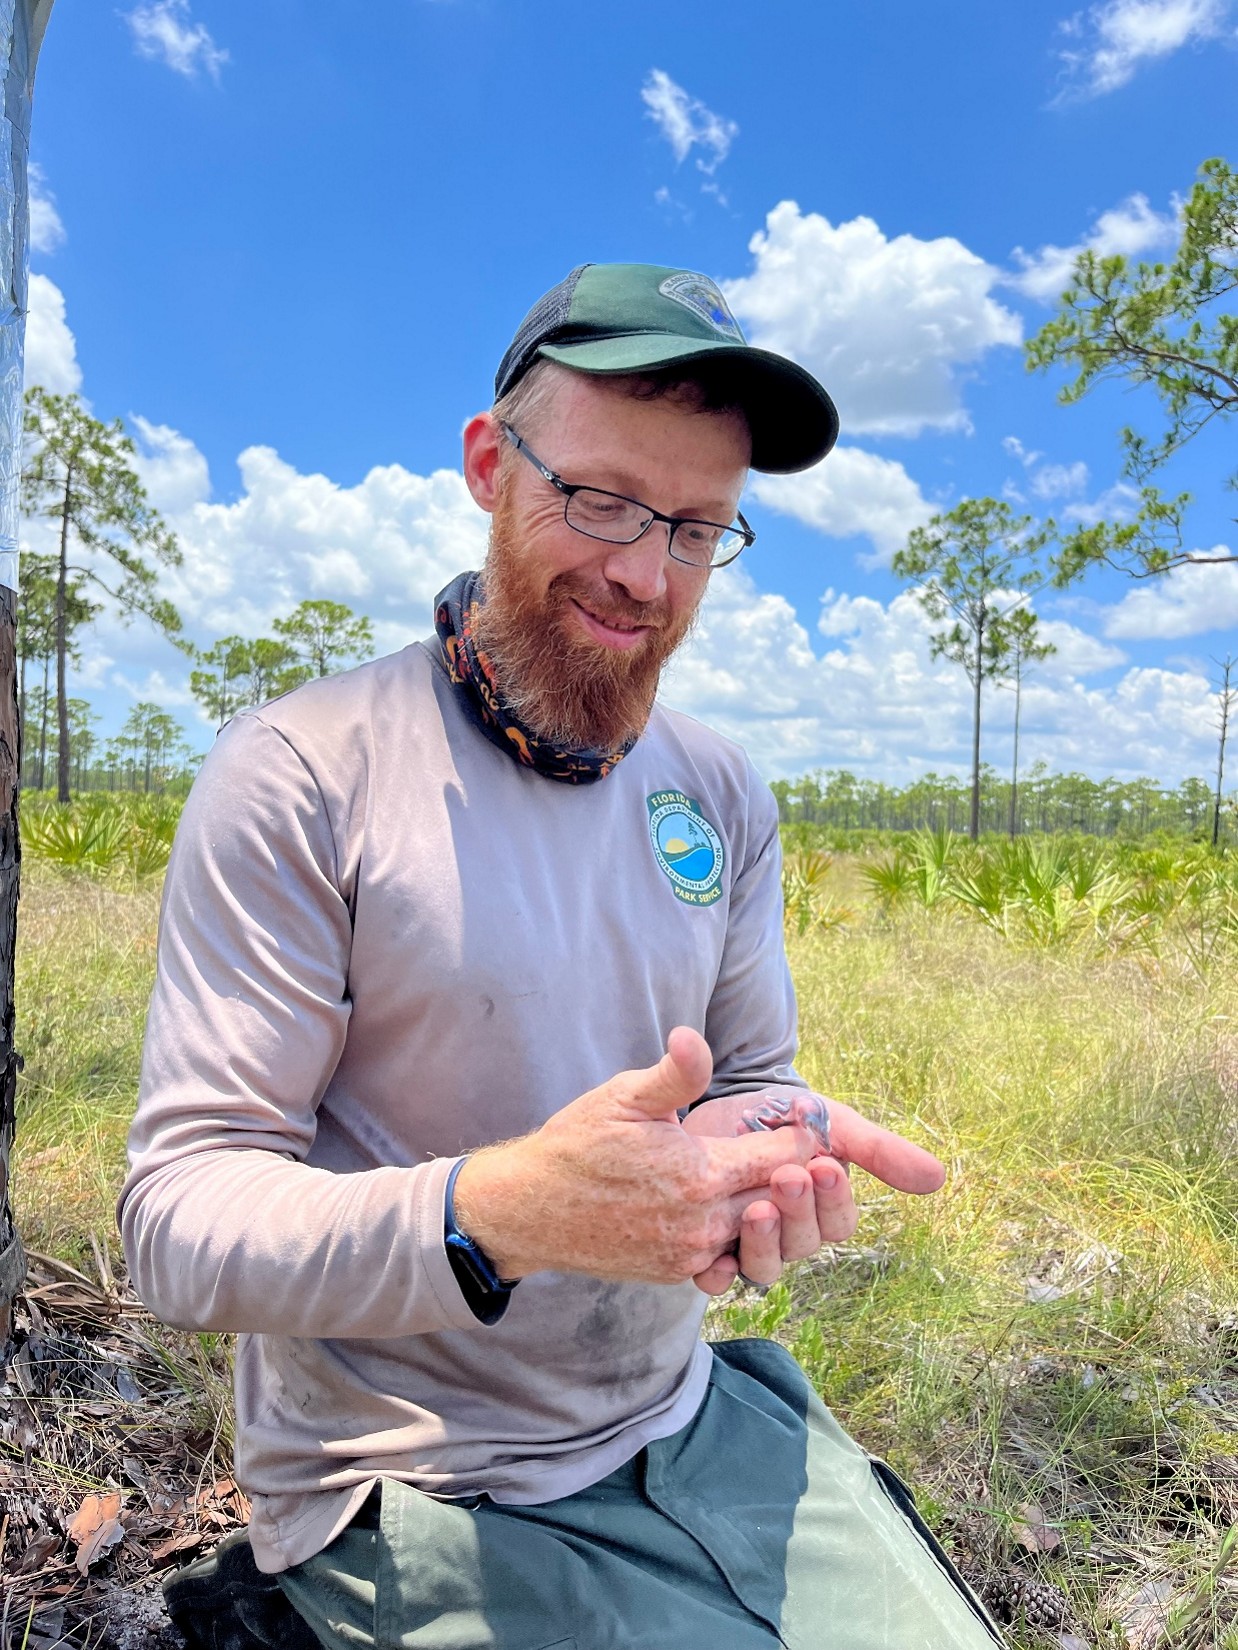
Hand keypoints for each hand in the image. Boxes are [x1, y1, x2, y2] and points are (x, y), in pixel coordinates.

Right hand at [450, 1029, 817, 1285]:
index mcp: (701, 1174)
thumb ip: (675, 1073)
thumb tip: (693, 1035)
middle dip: (793, 1173)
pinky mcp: (676, 1274)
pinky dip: (735, 1231)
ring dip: (765, 1204)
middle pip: (780, 1198)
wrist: (532, 1209)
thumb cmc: (579, 1144)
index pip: (785, 1157)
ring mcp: (691, 1255)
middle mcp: (704, 1223)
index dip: (802, 1133)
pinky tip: (728, 1203)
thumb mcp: (625, 1096)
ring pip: (756, 1230)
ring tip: (765, 1173)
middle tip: (798, 1146)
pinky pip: (726, 1254)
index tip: (805, 1115)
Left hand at [683, 1092, 944, 1294]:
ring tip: (756, 1207)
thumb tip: (937, 1178)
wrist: (728, 1103)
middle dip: (798, 1211)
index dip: (833, 1199)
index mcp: (824, 1208)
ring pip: (765, 1266)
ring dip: (763, 1241)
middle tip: (787, 1176)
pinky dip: (717, 1274)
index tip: (825, 1166)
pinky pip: (716, 1278)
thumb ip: (880, 1151)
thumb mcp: (836, 1124)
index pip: (838, 1221)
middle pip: (804, 1244)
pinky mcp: (710, 1243)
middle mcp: (791, 1233)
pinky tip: (716, 1260)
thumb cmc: (790, 1115)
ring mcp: (751, 1241)